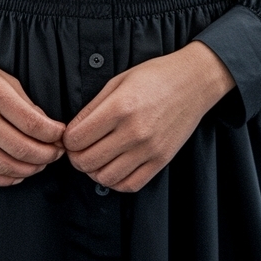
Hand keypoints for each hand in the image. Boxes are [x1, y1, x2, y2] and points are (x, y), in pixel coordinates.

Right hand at [0, 40, 65, 186]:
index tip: (63, 134)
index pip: (31, 123)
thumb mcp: (6, 78)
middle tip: (58, 152)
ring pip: (4, 166)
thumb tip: (50, 130)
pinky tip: (19, 173)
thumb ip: (27, 104)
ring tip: (42, 163)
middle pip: (20, 149)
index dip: (53, 134)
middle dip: (46, 155)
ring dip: (29, 170)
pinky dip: (5, 179)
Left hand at [63, 42, 234, 192]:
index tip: (71, 135)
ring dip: (94, 171)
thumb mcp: (118, 81)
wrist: (193, 81)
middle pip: (87, 161)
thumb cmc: (154, 76)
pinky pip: (130, 185)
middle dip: (76, 157)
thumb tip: (72, 131)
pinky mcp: (161, 160)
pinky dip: (115, 182)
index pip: (77, 139)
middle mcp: (134, 131)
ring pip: (106, 178)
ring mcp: (149, 149)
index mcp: (120, 107)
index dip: (67, 139)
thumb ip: (92, 108)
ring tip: (95, 158)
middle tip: (78, 149)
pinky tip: (113, 167)